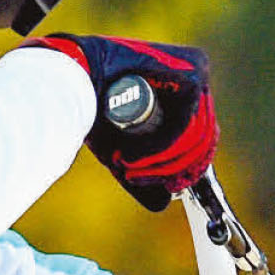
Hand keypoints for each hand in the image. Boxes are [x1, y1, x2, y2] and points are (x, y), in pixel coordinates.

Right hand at [42, 33, 216, 208]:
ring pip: (195, 136)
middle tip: (138, 178)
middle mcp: (197, 76)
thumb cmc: (90, 108)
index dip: (182, 169)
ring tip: (129, 165)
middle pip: (202, 140)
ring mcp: (198, 70)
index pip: (200, 139)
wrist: (72, 77)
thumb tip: (162, 204)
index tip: (164, 187)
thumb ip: (143, 174)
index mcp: (186, 89)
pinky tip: (134, 153)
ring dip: (160, 161)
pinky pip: (186, 124)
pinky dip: (161, 146)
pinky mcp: (194, 71)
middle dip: (171, 169)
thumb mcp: (122, 149)